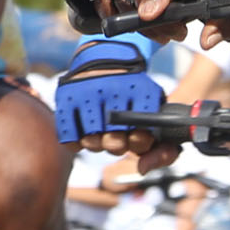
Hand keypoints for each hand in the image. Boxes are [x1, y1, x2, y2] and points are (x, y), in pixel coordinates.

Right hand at [54, 39, 170, 151]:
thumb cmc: (133, 96)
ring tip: (99, 132)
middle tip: (116, 136)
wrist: (105, 59)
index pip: (142, 136)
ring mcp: (88, 92)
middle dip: (117, 145)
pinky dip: (76, 143)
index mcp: (141, 91)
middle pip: (115, 143)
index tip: (136, 136)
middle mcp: (114, 89)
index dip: (139, 143)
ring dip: (96, 144)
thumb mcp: (154, 112)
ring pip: (91, 142)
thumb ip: (163, 147)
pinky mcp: (66, 97)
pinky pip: (69, 138)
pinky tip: (83, 131)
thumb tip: (144, 170)